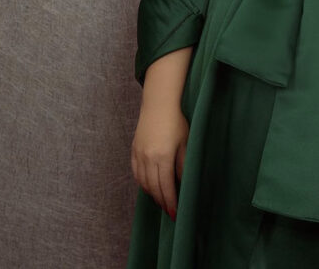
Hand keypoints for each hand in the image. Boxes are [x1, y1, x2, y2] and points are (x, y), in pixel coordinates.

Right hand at [130, 101, 188, 221]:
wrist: (158, 105)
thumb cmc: (176, 121)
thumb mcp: (185, 142)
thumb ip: (183, 164)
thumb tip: (184, 183)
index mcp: (163, 157)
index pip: (166, 187)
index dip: (170, 202)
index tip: (175, 214)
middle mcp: (148, 158)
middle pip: (153, 188)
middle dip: (162, 202)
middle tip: (169, 211)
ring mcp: (139, 155)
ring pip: (143, 182)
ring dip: (152, 194)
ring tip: (161, 201)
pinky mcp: (134, 151)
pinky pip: (136, 173)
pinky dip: (142, 183)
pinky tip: (149, 187)